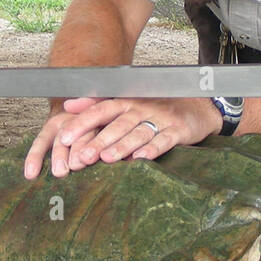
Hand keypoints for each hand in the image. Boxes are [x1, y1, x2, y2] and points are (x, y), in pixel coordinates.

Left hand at [24, 96, 222, 178]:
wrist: (196, 106)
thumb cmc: (154, 107)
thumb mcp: (126, 102)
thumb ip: (95, 104)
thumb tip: (67, 105)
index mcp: (126, 101)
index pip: (100, 110)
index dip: (82, 123)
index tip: (64, 137)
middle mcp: (141, 108)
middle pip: (117, 124)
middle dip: (98, 141)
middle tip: (81, 157)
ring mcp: (160, 118)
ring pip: (138, 133)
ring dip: (122, 146)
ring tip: (107, 159)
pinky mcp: (178, 130)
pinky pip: (164, 140)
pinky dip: (153, 148)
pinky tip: (141, 158)